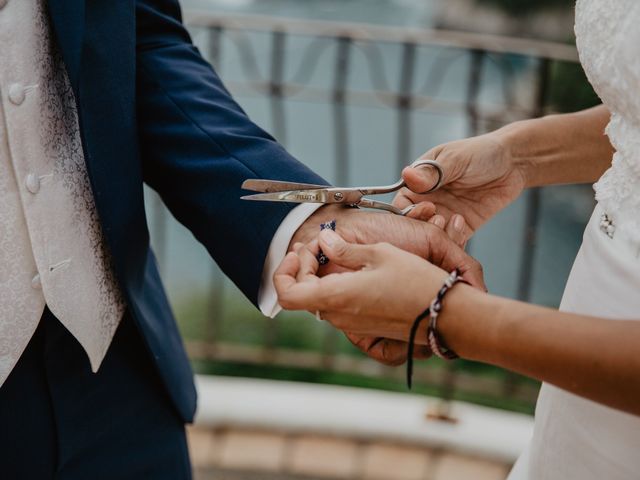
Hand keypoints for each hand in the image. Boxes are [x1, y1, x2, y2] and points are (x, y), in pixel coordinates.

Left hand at [276, 230, 480, 343]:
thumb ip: (345, 250)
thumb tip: (325, 240)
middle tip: (323, 242)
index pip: (287, 294)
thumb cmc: (416, 284)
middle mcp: (339, 314)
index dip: (283, 272)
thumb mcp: (379, 255)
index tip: (299, 251)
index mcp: (337, 296)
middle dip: (306, 265)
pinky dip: (338, 285)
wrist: (446, 316)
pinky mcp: (364, 325)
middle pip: (304, 293)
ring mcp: (351, 323)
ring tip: (340, 250)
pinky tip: (356, 267)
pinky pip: (339, 305)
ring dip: (322, 275)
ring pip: (321, 298)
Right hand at [395, 132, 526, 243]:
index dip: (406, 212)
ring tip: (453, 220)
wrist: (514, 163)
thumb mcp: (455, 159)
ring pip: (432, 237)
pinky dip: (453, 240)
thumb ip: (432, 173)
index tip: (423, 208)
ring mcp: (445, 215)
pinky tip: (462, 223)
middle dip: (423, 228)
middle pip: (414, 225)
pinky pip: (452, 241)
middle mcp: (429, 201)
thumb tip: (406, 175)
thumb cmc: (481, 152)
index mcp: (419, 183)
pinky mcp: (462, 227)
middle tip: (438, 219)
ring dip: (439, 234)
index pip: (401, 204)